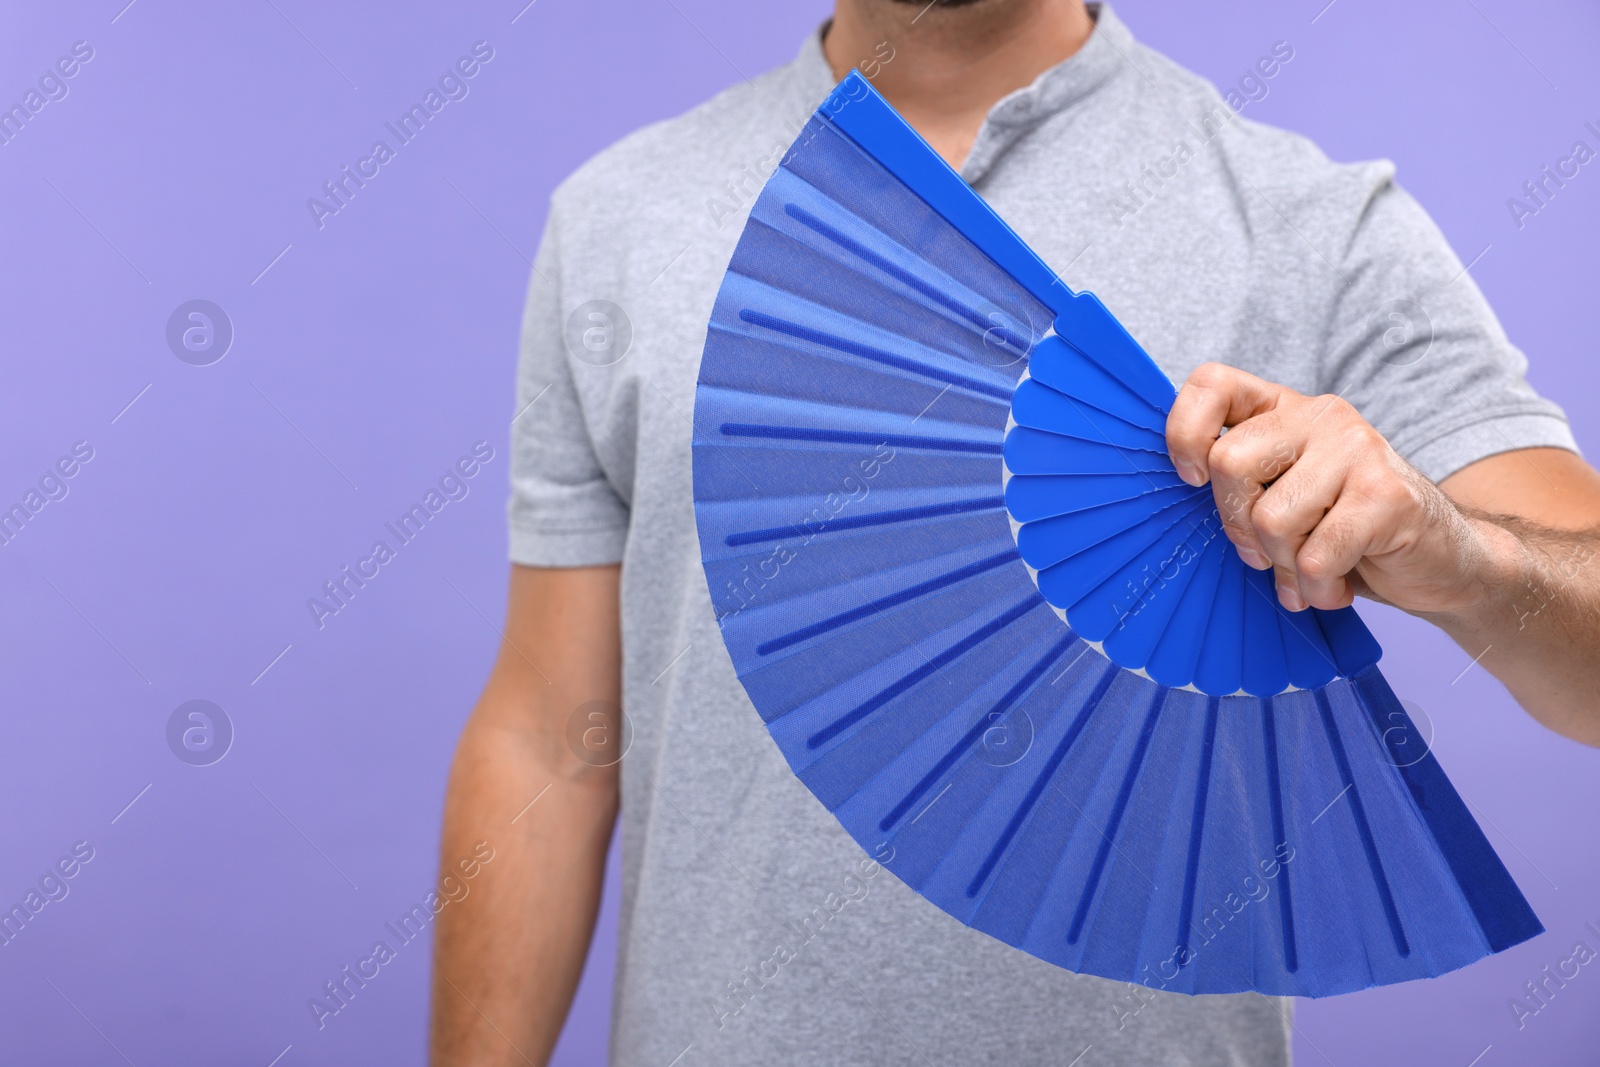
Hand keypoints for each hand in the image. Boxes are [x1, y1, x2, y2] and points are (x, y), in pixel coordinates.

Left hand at [1164, 363, 1503, 618]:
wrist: (1441, 561)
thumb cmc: (1342, 532)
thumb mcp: (1281, 496)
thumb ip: (1240, 484)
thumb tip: (1179, 492)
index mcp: (1283, 409)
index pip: (1211, 384)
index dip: (1184, 433)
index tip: (1192, 480)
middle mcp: (1321, 416)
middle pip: (1228, 463)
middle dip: (1238, 525)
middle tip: (1268, 551)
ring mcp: (1358, 449)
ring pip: (1271, 519)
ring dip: (1283, 564)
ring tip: (1311, 569)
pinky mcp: (1386, 495)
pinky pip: (1316, 557)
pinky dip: (1317, 588)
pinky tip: (1335, 587)